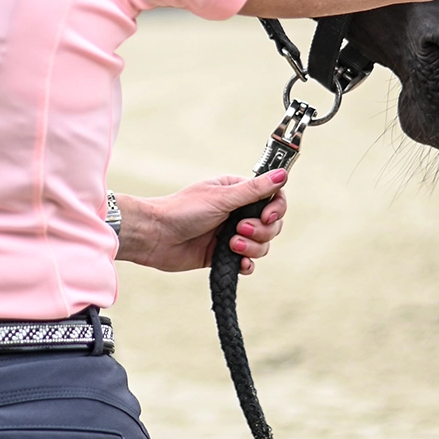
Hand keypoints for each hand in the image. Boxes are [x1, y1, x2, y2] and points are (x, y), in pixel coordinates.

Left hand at [115, 171, 289, 275]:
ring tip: (230, 244)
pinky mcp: (222, 255)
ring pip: (262, 244)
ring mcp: (231, 234)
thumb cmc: (182, 210)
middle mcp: (237, 212)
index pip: (273, 198)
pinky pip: (248, 262)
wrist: (155, 236)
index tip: (267, 216)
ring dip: (252, 247)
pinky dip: (247, 263)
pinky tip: (239, 263)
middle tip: (238, 229)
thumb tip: (282, 174)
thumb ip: (254, 190)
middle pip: (271, 225)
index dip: (276, 209)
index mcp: (238, 192)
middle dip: (261, 230)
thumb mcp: (222, 198)